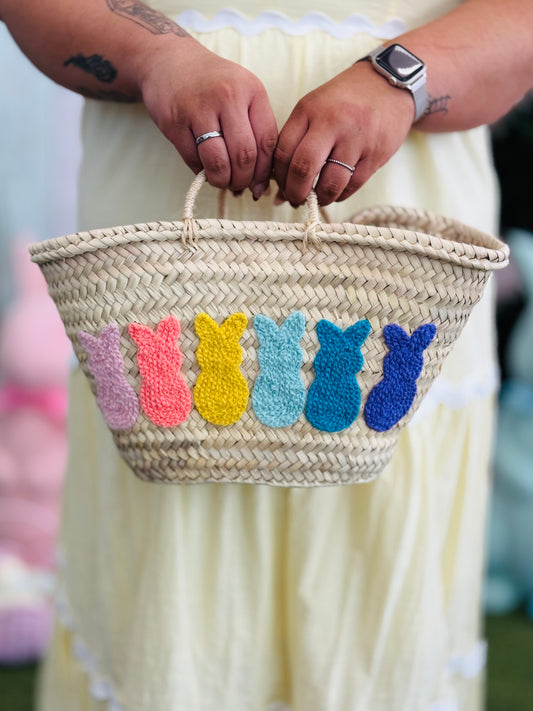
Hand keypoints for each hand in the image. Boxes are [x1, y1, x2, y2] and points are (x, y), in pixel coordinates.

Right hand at [140, 40, 277, 195]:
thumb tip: (261, 183)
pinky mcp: (174, 122)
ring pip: (218, 163)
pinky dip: (200, 172)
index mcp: (251, 90)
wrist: (168, 60)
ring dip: (222, 181)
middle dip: (243, 180)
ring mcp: (198, 109)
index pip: (267, 142)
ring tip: (222, 180)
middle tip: (238, 185)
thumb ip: (256, 131)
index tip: (259, 184)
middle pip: (244, 156)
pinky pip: (193, 161)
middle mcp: (227, 96)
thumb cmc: (212, 85)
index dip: (264, 171)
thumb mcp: (242, 94)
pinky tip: (203, 167)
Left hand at [274, 61, 414, 205]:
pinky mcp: (376, 154)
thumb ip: (296, 140)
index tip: (281, 188)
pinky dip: (340, 194)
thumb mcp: (315, 107)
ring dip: (320, 198)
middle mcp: (332, 122)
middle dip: (295, 193)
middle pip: (303, 169)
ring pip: (330, 183)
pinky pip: (352, 185)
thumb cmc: (344, 101)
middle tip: (296, 200)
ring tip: (318, 198)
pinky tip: (336, 191)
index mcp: (309, 109)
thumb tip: (280, 185)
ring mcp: (356, 139)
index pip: (283, 152)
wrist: (389, 83)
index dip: (279, 178)